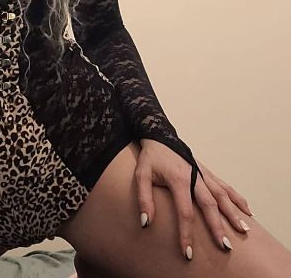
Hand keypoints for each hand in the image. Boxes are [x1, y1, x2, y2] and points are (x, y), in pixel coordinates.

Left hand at [136, 139, 252, 259]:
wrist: (158, 135)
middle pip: (210, 205)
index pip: (185, 212)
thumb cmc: (150, 157)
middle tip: (225, 247)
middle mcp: (194, 177)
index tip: (187, 253)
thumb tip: (146, 222)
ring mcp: (202, 174)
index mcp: (178, 179)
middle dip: (218, 227)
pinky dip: (237, 198)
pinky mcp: (206, 172)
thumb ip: (144, 198)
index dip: (186, 233)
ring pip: (222, 195)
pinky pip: (225, 186)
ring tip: (243, 231)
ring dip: (233, 213)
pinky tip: (247, 211)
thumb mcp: (141, 175)